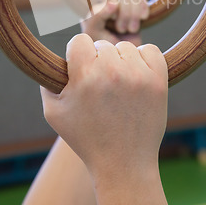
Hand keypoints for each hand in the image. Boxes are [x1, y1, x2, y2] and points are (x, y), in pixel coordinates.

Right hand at [40, 34, 167, 179]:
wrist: (123, 164)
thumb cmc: (86, 138)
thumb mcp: (54, 113)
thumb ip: (47, 82)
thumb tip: (55, 59)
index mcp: (85, 77)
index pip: (80, 40)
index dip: (78, 54)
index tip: (81, 68)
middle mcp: (112, 72)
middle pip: (103, 45)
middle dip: (99, 61)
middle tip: (101, 86)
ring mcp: (138, 76)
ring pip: (126, 47)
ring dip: (121, 61)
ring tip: (118, 86)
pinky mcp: (158, 81)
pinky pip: (150, 50)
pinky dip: (144, 59)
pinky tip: (137, 76)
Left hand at [81, 0, 148, 45]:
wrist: (118, 57)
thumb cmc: (101, 44)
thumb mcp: (93, 31)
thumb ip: (97, 16)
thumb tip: (114, 3)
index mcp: (93, 2)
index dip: (111, 2)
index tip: (111, 18)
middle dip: (123, 14)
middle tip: (120, 29)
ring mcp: (122, 2)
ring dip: (133, 16)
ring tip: (128, 29)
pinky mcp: (135, 7)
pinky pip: (141, 0)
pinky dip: (143, 10)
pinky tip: (143, 18)